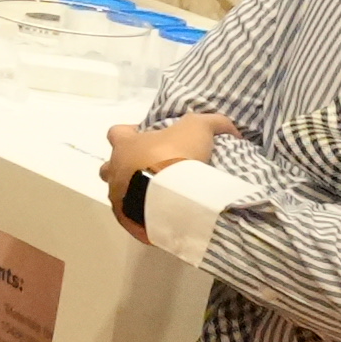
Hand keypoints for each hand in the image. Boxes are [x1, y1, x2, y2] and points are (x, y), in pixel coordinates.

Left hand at [100, 110, 225, 206]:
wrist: (170, 196)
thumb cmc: (175, 155)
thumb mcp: (198, 128)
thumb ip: (212, 123)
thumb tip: (231, 128)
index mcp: (124, 145)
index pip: (116, 133)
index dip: (128, 133)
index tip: (145, 137)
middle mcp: (114, 170)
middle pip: (109, 167)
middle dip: (124, 167)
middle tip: (149, 169)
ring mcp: (117, 196)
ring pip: (117, 193)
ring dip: (133, 192)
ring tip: (158, 195)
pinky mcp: (125, 218)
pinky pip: (130, 216)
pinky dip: (141, 215)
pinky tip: (159, 215)